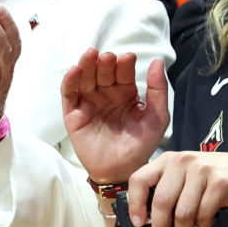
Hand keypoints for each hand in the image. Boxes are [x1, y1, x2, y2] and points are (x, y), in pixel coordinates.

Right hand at [62, 50, 168, 183]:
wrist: (121, 171)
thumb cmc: (140, 145)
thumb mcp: (156, 118)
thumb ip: (158, 91)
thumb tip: (156, 62)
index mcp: (125, 92)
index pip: (123, 72)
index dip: (124, 64)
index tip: (128, 58)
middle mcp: (106, 93)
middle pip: (102, 71)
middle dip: (105, 62)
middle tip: (108, 58)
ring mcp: (88, 102)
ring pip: (85, 77)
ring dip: (86, 64)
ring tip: (91, 55)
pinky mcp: (73, 113)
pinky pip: (69, 93)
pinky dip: (70, 80)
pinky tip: (75, 70)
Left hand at [125, 151, 227, 226]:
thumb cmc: (211, 180)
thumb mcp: (184, 178)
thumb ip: (165, 192)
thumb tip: (144, 221)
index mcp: (167, 160)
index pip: (139, 179)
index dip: (135, 204)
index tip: (139, 223)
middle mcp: (182, 161)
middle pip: (161, 202)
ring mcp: (201, 170)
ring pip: (182, 214)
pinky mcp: (220, 183)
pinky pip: (203, 215)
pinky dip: (204, 225)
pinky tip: (208, 219)